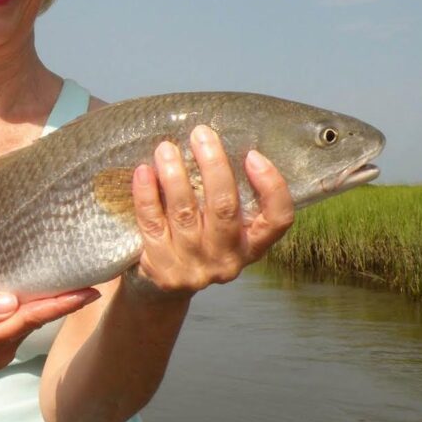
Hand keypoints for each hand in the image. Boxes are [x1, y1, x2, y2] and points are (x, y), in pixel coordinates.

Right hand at [0, 288, 99, 399]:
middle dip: (61, 299)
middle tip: (85, 271)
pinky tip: (30, 296)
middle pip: (36, 319)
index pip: (31, 317)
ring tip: (64, 277)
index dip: (62, 304)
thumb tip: (9, 301)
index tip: (89, 290)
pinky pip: (15, 328)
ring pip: (26, 323)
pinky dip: (27, 311)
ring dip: (45, 304)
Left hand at [129, 124, 293, 295]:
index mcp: (252, 245)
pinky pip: (152, 224)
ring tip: (166, 148)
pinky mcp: (162, 269)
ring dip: (174, 176)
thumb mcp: (221, 225)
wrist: (162, 287)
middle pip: (225, 209)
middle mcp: (228, 259)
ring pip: (185, 214)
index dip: (271, 187)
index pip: (278, 219)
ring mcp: (194, 267)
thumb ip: (226, 194)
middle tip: (200, 134)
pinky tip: (143, 171)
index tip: (253, 154)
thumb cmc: (197, 239)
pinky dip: (146, 195)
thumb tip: (215, 141)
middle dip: (213, 167)